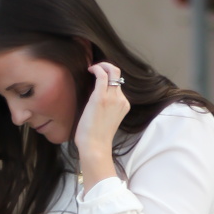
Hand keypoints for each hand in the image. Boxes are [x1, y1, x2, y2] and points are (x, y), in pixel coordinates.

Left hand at [75, 62, 128, 192]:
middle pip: (117, 74)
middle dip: (106, 67)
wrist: (95, 147)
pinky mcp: (101, 97)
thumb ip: (106, 107)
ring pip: (112, 71)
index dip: (108, 78)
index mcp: (124, 105)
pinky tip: (89, 69)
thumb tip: (96, 98)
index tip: (98, 77)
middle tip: (95, 69)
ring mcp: (112, 98)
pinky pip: (102, 75)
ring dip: (101, 66)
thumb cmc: (96, 137)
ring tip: (91, 69)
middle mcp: (121, 100)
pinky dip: (97, 68)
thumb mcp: (106, 119)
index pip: (118, 85)